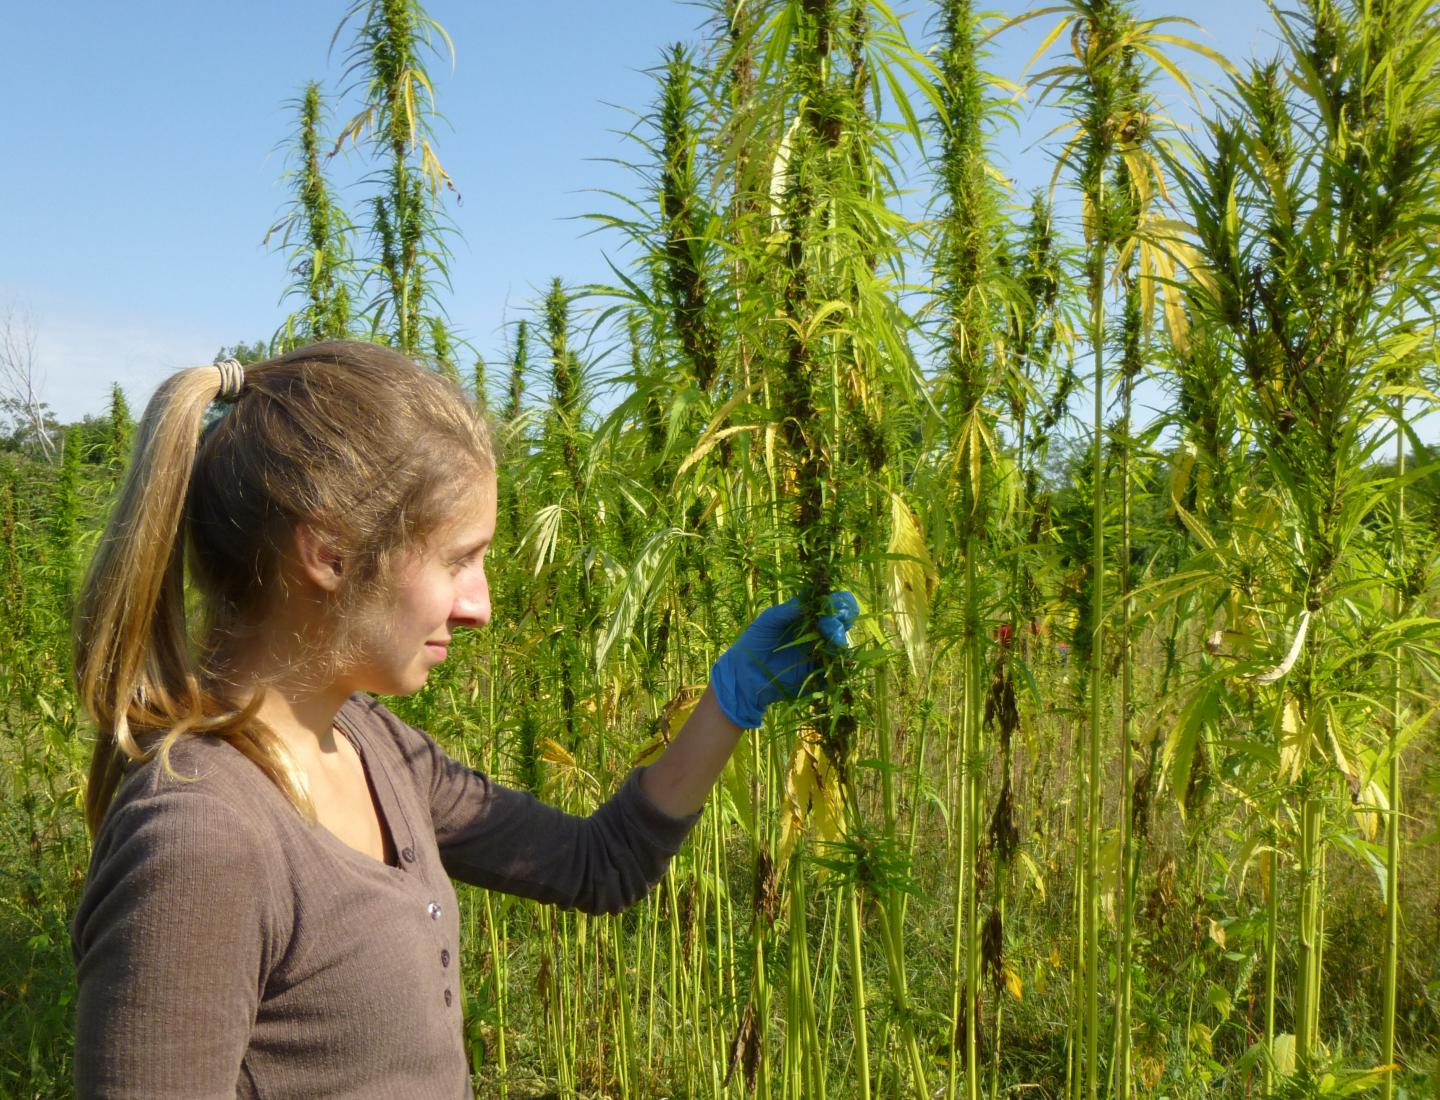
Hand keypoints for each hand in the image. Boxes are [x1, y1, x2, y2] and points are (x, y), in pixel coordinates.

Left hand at [709, 592, 858, 728]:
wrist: (744, 675)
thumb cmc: (753, 642)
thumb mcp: (770, 620)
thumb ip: (791, 608)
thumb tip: (814, 593)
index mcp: (807, 616)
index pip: (831, 604)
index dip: (839, 602)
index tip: (836, 605)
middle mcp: (817, 633)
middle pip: (842, 622)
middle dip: (842, 620)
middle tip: (830, 625)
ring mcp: (819, 654)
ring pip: (842, 645)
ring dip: (840, 641)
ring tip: (833, 641)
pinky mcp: (818, 675)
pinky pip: (837, 671)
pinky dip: (840, 665)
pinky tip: (834, 660)